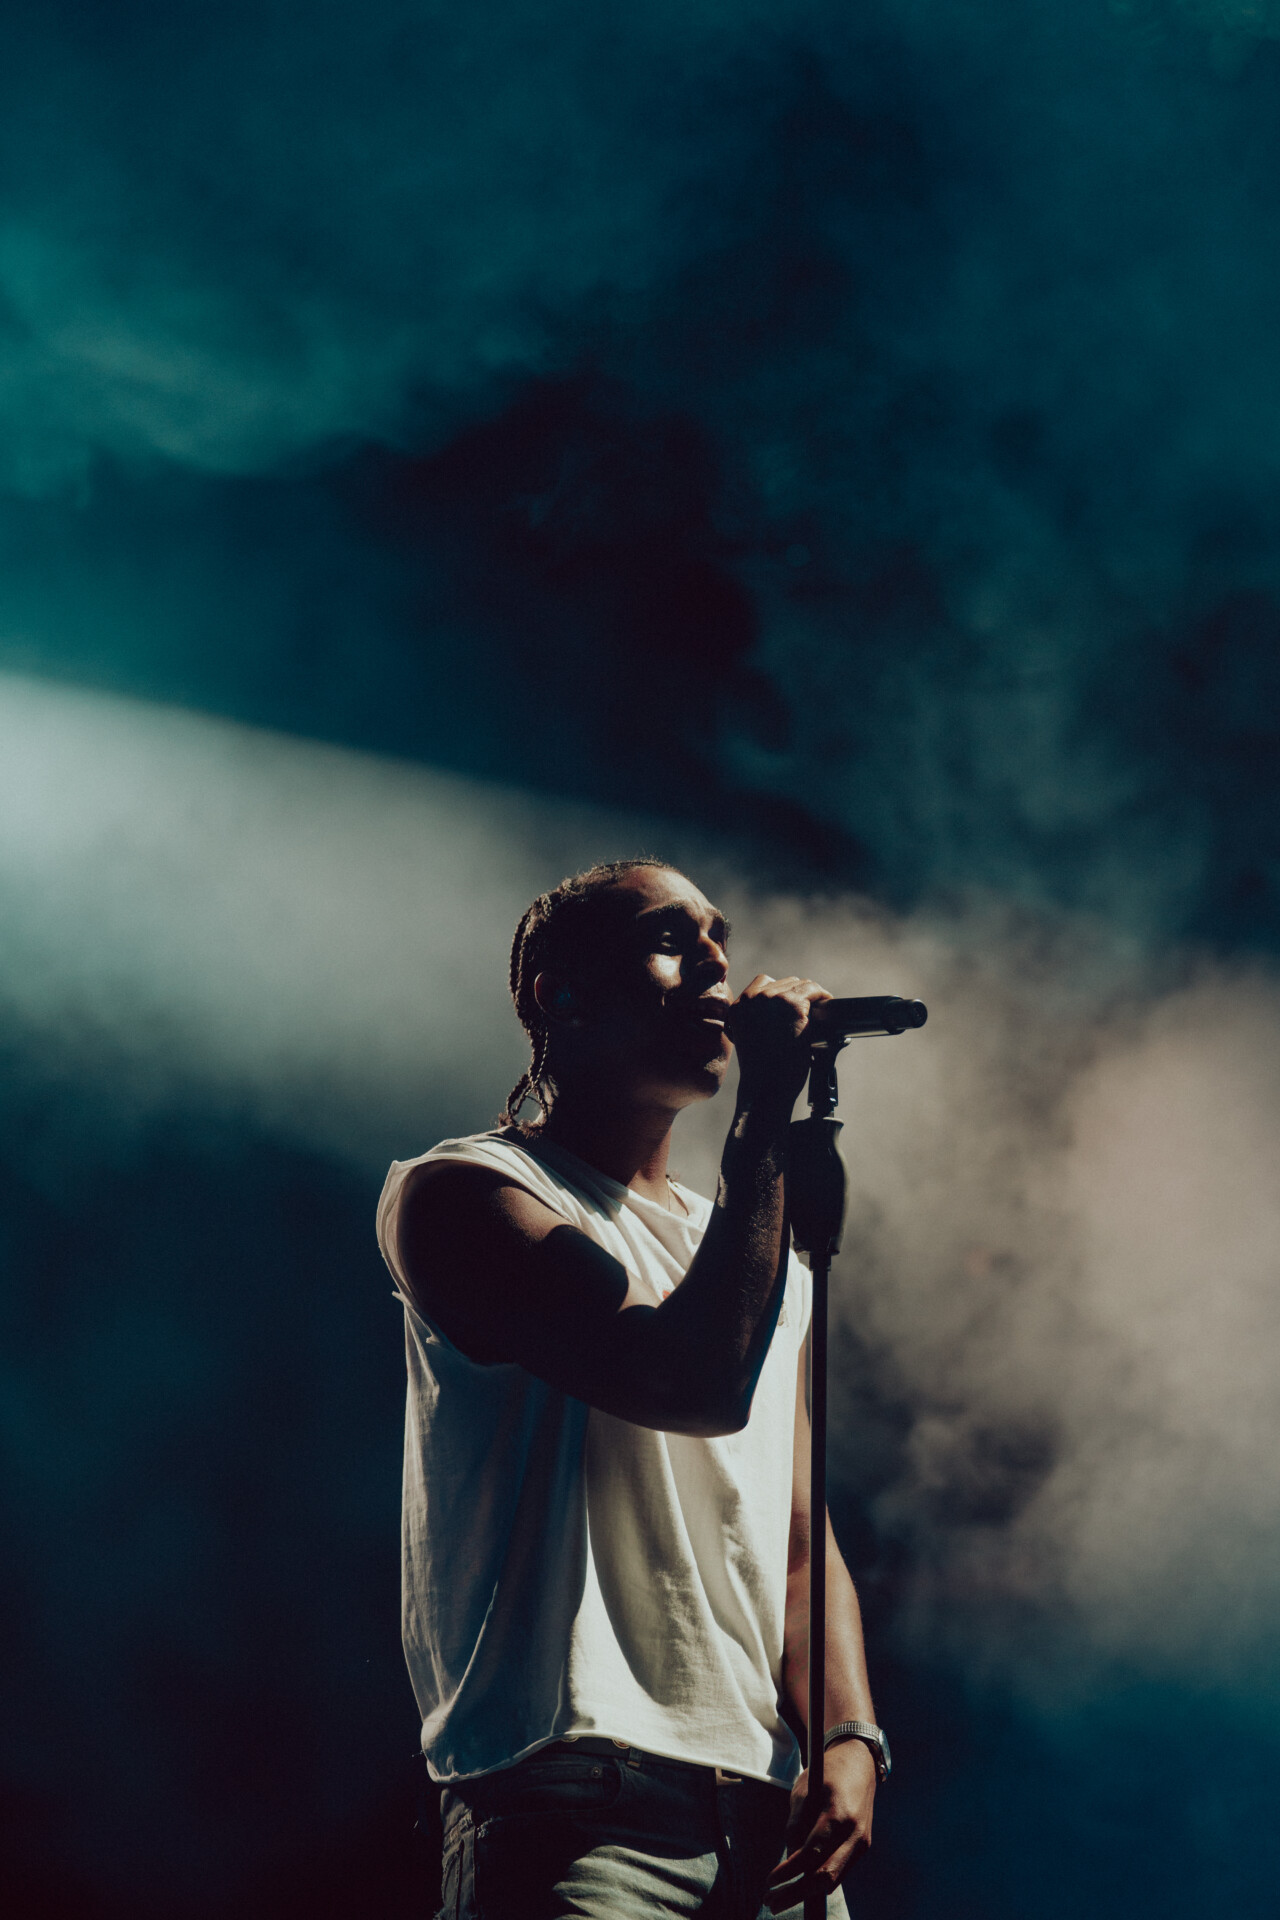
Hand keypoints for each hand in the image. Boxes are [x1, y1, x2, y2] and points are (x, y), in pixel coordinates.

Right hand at [727, 975, 832, 1111]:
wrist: (766, 1087)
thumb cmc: (761, 1070)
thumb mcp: (749, 1037)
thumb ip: (759, 1017)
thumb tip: (786, 1008)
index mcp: (738, 1006)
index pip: (763, 982)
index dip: (780, 992)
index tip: (790, 1003)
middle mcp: (754, 998)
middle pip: (784, 982)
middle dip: (797, 994)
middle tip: (808, 1008)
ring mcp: (774, 1000)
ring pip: (800, 984)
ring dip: (811, 994)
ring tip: (818, 1006)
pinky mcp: (794, 1006)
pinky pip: (814, 991)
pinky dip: (822, 996)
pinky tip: (826, 1003)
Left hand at [765, 1738, 875, 1912]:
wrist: (860, 1762)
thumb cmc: (826, 1772)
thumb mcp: (803, 1790)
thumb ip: (795, 1824)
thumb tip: (788, 1859)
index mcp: (837, 1814)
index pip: (810, 1855)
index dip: (788, 1872)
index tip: (768, 1882)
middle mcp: (854, 1833)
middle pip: (825, 1877)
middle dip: (796, 1894)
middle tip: (771, 1904)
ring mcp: (862, 1842)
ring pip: (834, 1879)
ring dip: (807, 1893)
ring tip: (780, 1900)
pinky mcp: (863, 1846)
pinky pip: (840, 1870)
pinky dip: (820, 1881)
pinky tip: (801, 1887)